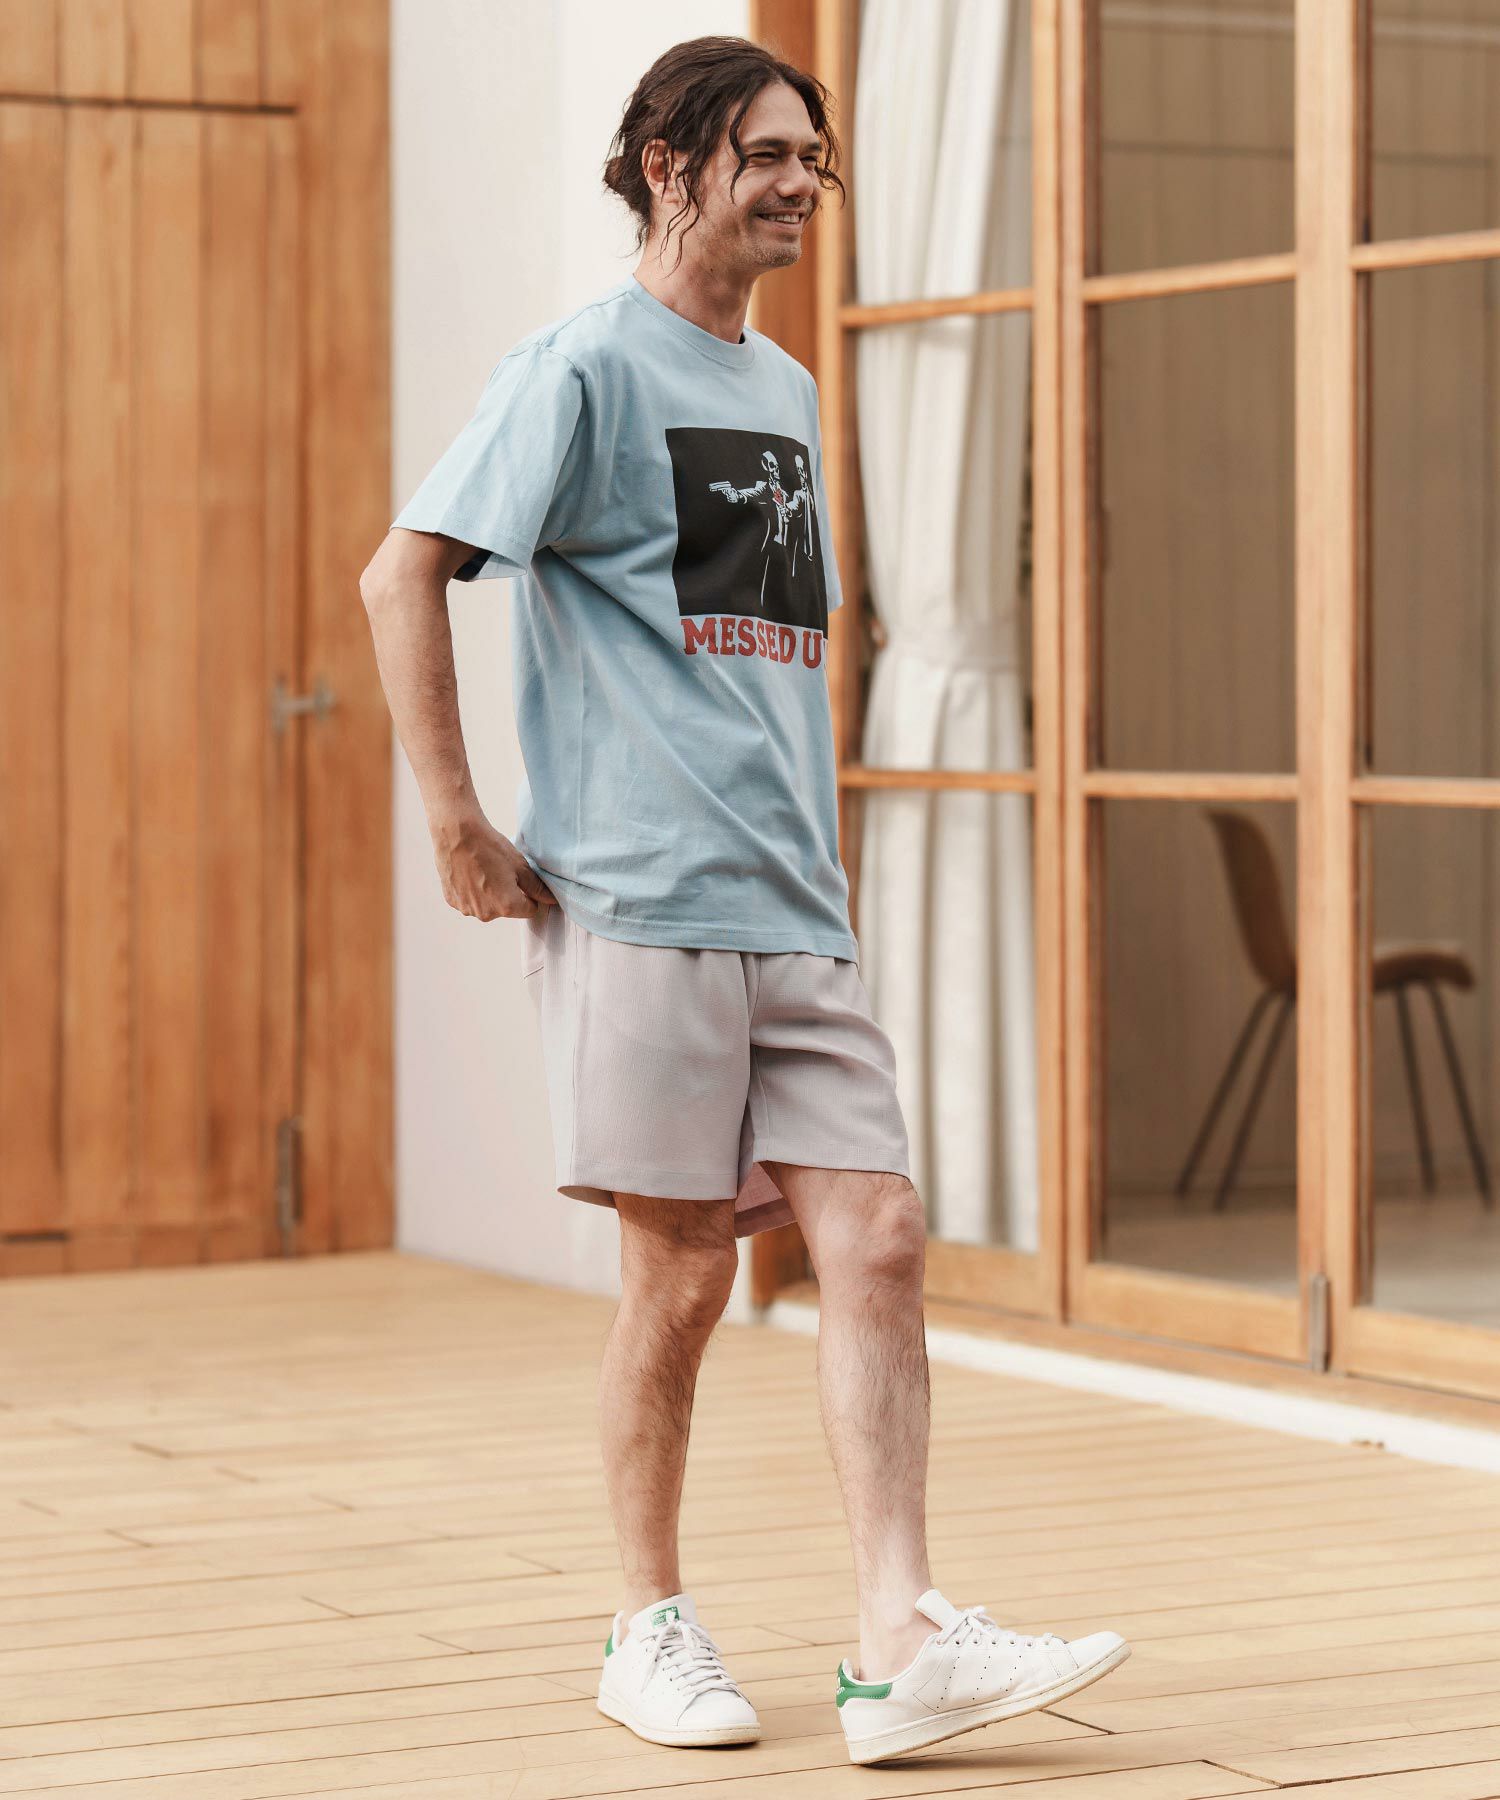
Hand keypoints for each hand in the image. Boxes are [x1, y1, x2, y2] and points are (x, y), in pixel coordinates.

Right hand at [430, 811, 558, 920]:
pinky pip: (470, 901)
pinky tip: (470, 872)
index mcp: (507, 906)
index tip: (522, 881)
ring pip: (487, 906)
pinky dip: (472, 891)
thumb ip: (537, 887)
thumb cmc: (489, 847)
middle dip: (508, 895)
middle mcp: (487, 913)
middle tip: (501, 871)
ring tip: (484, 870)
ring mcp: (467, 908)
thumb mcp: (520, 865)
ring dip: (489, 894)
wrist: (456, 833)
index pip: (530, 910)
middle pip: (507, 910)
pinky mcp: (453, 901)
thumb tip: (550, 899)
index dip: (529, 895)